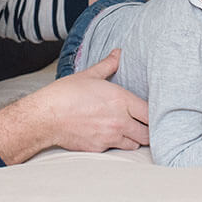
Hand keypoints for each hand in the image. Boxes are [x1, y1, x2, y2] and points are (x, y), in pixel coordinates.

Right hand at [0, 49, 149, 163]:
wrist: (45, 117)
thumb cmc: (65, 94)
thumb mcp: (89, 75)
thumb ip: (108, 65)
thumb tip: (118, 53)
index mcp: (121, 99)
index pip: (151, 112)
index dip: (156, 113)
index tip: (154, 111)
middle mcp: (120, 120)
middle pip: (148, 133)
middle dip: (150, 129)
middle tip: (146, 125)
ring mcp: (110, 136)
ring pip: (136, 143)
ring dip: (136, 139)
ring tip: (132, 131)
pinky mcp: (100, 148)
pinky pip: (118, 149)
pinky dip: (119, 144)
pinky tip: (113, 137)